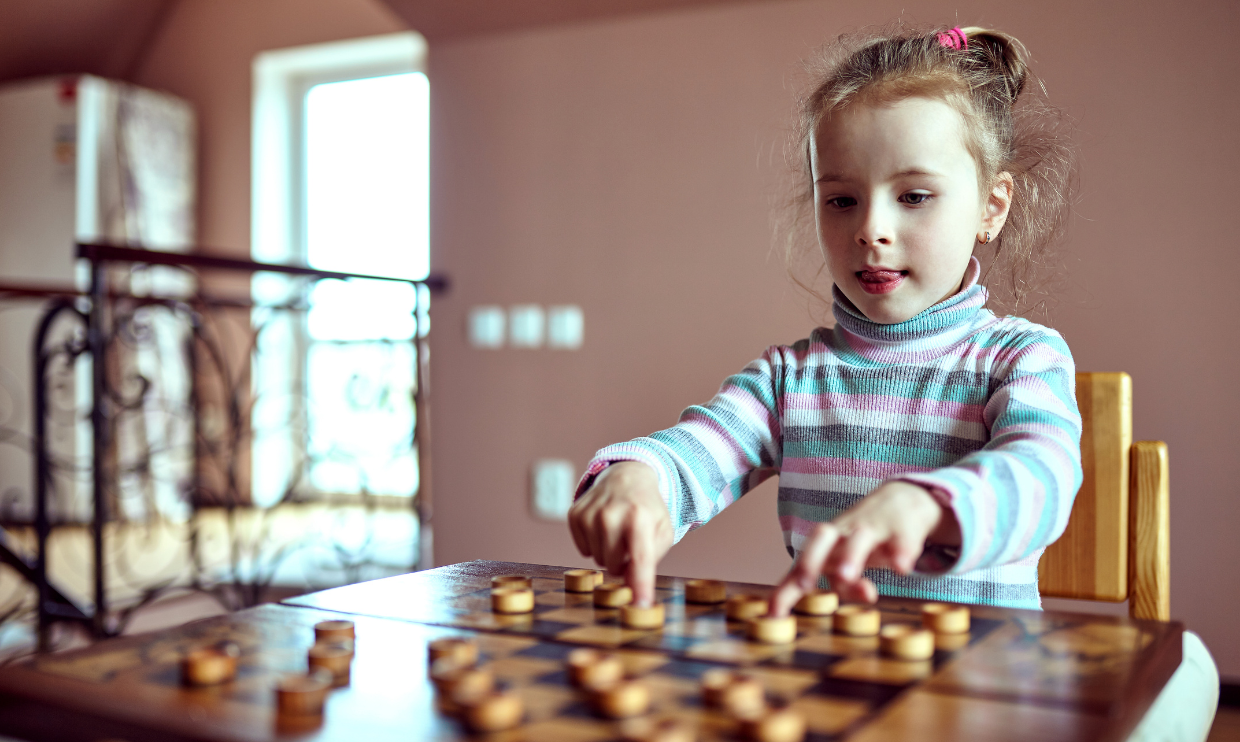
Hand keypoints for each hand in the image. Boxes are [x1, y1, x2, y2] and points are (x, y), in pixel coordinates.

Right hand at [567, 462, 674, 606]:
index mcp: (640, 518)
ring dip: (608, 553)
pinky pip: (583, 550)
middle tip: (630, 542)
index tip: (641, 605)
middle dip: (622, 562)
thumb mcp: (661, 532)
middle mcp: (611, 515)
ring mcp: (589, 514)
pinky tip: (602, 527)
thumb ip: (649, 562)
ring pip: (596, 560)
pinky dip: (594, 544)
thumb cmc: (647, 510)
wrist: (627, 476)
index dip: (641, 585)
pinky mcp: (574, 514)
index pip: (640, 560)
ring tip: (618, 532)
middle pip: (612, 566)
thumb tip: (633, 590)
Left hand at [768, 481, 959, 615]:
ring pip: (858, 539)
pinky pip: (900, 540)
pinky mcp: (902, 528)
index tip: (772, 614)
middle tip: (804, 583)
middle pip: (821, 538)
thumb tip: (847, 608)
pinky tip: (901, 568)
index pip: (801, 565)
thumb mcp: (848, 557)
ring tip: (849, 577)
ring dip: (851, 557)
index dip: (785, 590)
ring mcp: (873, 528)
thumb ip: (845, 585)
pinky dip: (900, 554)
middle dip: (811, 561)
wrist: (903, 496)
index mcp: (826, 544)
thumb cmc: (866, 537)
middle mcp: (845, 533)